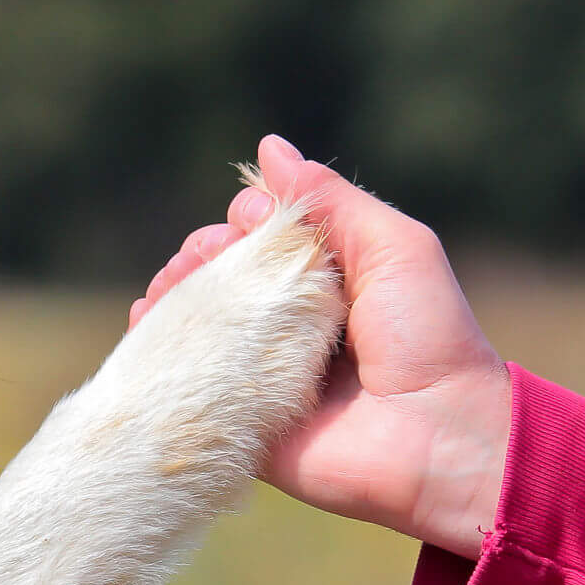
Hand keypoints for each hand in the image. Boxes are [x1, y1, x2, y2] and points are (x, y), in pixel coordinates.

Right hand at [131, 137, 511, 558]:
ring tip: (167, 286)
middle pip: (221, 274)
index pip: (262, 235)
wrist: (439, 437)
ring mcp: (261, 372)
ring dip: (173, 293)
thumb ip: (331, 200)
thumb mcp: (393, 247)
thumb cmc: (429, 336)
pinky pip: (189, 380)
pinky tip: (145, 323)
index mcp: (326, 281)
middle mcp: (289, 323)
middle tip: (201, 258)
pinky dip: (157, 347)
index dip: (244, 219)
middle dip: (200, 254)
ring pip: (197, 321)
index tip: (250, 222)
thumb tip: (268, 147)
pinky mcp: (242, 418)